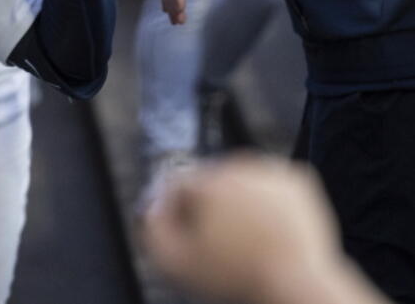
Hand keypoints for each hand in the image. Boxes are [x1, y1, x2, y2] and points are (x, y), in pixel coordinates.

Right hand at [143, 157, 365, 303]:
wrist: (299, 285)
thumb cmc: (238, 278)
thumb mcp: (176, 262)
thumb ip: (153, 229)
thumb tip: (152, 207)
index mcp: (207, 180)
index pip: (177, 185)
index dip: (178, 213)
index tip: (190, 238)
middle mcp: (239, 165)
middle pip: (210, 181)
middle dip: (210, 207)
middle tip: (220, 242)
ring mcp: (271, 170)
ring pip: (242, 181)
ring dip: (239, 203)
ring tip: (248, 239)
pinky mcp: (298, 179)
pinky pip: (271, 186)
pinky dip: (269, 203)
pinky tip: (269, 229)